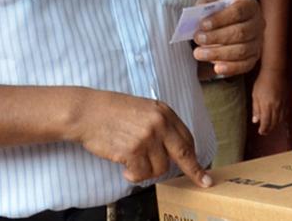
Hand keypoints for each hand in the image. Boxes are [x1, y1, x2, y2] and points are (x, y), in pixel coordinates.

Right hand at [69, 88, 210, 186]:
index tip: (202, 168)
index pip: (187, 138)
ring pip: (160, 168)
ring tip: (132, 162)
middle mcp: (159, 124)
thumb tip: (174, 149)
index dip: (194, 156)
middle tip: (203, 182)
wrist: (88, 112)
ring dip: (147, 171)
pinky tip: (125, 168)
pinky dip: (134, 175)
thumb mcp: (144, 109)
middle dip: (194, 171)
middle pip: (184, 153)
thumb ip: (161, 126)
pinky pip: (142, 173)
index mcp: (164, 112)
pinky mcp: (133, 150)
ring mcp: (147, 137)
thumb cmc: (112, 111)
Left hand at [192, 0, 263, 76]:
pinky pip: (245, 65)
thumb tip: (198, 14)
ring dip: (218, 53)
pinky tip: (217, 68)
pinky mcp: (253, 57)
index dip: (220, 19)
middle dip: (217, 37)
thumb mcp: (211, 4)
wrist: (226, 24)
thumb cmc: (219, 13)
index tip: (203, 24)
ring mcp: (257, 42)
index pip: (238, 11)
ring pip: (242, 50)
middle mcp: (258, 23)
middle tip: (198, 39)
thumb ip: (205, 6)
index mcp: (249, 6)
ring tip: (199, 53)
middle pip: (240, 32)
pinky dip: (231, 68)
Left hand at [251, 68, 284, 135]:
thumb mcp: (255, 95)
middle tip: (265, 131)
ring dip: (275, 124)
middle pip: (274, 123)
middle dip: (269, 128)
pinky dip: (281, 118)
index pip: (266, 123)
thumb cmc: (262, 82)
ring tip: (270, 125)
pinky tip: (278, 118)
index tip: (261, 131)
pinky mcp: (286, 100)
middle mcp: (276, 107)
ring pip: (280, 119)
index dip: (264, 129)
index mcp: (267, 106)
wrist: (274, 71)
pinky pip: (285, 112)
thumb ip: (255, 109)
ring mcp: (282, 103)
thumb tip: (255, 121)